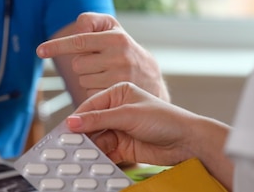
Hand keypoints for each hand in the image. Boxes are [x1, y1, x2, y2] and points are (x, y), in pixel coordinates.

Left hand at [37, 12, 168, 100]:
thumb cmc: (124, 51)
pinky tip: (107, 86)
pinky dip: (94, 91)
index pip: (79, 41)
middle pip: (78, 64)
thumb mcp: (113, 31)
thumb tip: (78, 26)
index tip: (40, 51)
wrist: (151, 79)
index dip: (57, 46)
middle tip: (99, 63)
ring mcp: (118, 77)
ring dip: (88, 78)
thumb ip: (92, 23)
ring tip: (106, 74)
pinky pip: (89, 93)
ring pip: (82, 79)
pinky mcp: (116, 95)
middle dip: (83, 64)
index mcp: (115, 38)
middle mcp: (119, 56)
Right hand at [65, 82, 227, 165]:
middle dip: (81, 135)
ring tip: (80, 154)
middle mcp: (117, 110)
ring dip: (88, 148)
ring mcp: (120, 129)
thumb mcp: (128, 115)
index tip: (65, 129)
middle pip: (90, 123)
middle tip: (68, 144)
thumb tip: (72, 121)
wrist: (187, 142)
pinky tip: (92, 160)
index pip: (90, 105)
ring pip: (96, 139)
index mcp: (118, 94)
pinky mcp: (123, 147)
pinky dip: (98, 157)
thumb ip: (98, 119)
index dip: (77, 118)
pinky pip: (104, 151)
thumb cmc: (165, 119)